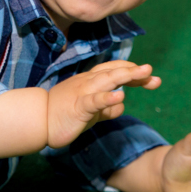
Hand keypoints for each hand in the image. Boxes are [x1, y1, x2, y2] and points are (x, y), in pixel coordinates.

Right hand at [46, 61, 160, 148]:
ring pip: (107, 80)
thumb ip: (106, 108)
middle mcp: (88, 82)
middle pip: (114, 71)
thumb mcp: (90, 111)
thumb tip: (120, 106)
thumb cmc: (64, 115)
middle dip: (135, 71)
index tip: (152, 79)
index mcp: (91, 81)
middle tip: (152, 72)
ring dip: (126, 76)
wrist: (38, 120)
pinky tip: (120, 97)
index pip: (115, 71)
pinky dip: (107, 98)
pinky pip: (94, 101)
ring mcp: (82, 92)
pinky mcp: (78, 107)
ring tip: (143, 73)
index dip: (134, 73)